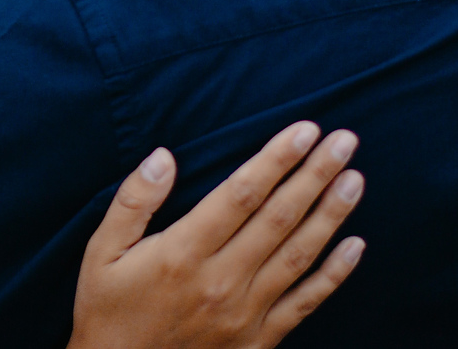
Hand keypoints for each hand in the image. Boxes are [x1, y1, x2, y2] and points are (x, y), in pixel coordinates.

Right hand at [68, 122, 364, 348]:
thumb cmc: (109, 310)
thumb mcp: (102, 252)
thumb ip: (133, 201)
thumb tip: (162, 156)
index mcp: (183, 253)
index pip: (241, 194)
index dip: (276, 159)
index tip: (304, 130)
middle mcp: (221, 281)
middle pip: (279, 218)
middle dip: (315, 174)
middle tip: (345, 141)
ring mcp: (244, 313)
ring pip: (298, 255)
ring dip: (331, 214)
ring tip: (355, 179)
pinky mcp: (258, 340)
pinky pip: (304, 302)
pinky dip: (334, 275)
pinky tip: (356, 246)